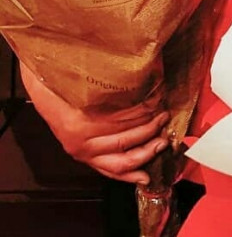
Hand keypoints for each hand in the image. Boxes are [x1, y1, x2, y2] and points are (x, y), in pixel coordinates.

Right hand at [20, 62, 169, 183]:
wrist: (45, 91)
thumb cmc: (68, 83)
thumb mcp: (90, 77)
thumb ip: (118, 82)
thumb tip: (152, 76)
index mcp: (83, 122)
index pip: (125, 121)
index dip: (146, 111)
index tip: (161, 101)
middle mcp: (82, 142)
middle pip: (125, 140)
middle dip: (150, 130)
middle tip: (164, 117)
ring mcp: (83, 153)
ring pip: (120, 161)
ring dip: (145, 152)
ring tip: (162, 141)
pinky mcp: (85, 159)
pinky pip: (109, 171)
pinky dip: (128, 176)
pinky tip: (145, 176)